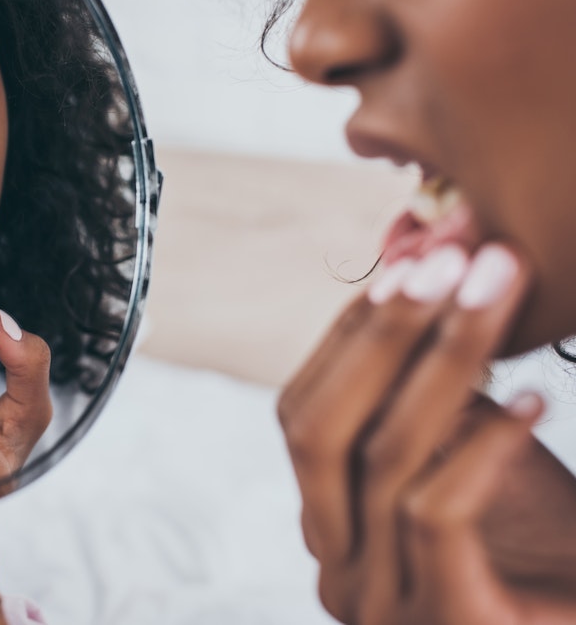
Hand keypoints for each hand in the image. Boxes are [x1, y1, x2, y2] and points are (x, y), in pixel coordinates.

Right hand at [278, 243, 575, 623]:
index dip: (347, 337)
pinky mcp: (445, 621)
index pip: (303, 415)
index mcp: (331, 527)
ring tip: (495, 292)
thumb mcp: (475, 460)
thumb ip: (433, 402)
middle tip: (445, 259)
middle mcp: (338, 568)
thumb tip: (417, 279)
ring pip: (383, 458)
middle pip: (318, 431)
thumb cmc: (547, 554)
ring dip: (445, 360)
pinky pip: (433, 511)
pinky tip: (534, 399)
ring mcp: (381, 605)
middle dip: (381, 334)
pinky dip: (484, 444)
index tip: (408, 265)